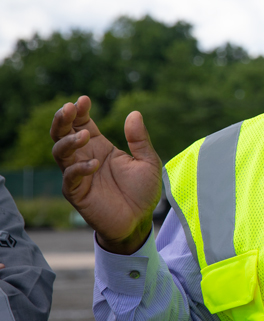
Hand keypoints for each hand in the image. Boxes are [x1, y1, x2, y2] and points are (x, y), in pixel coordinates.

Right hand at [50, 96, 162, 255]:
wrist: (140, 221)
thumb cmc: (142, 191)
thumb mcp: (147, 161)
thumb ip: (139, 139)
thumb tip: (134, 113)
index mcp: (100, 147)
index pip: (83, 124)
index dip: (80, 111)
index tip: (84, 99)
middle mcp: (85, 158)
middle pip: (63, 134)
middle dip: (62, 120)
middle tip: (68, 108)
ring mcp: (79, 175)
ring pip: (59, 153)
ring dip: (69, 141)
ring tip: (85, 135)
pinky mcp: (77, 193)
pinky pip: (69, 177)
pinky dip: (79, 169)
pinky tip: (95, 164)